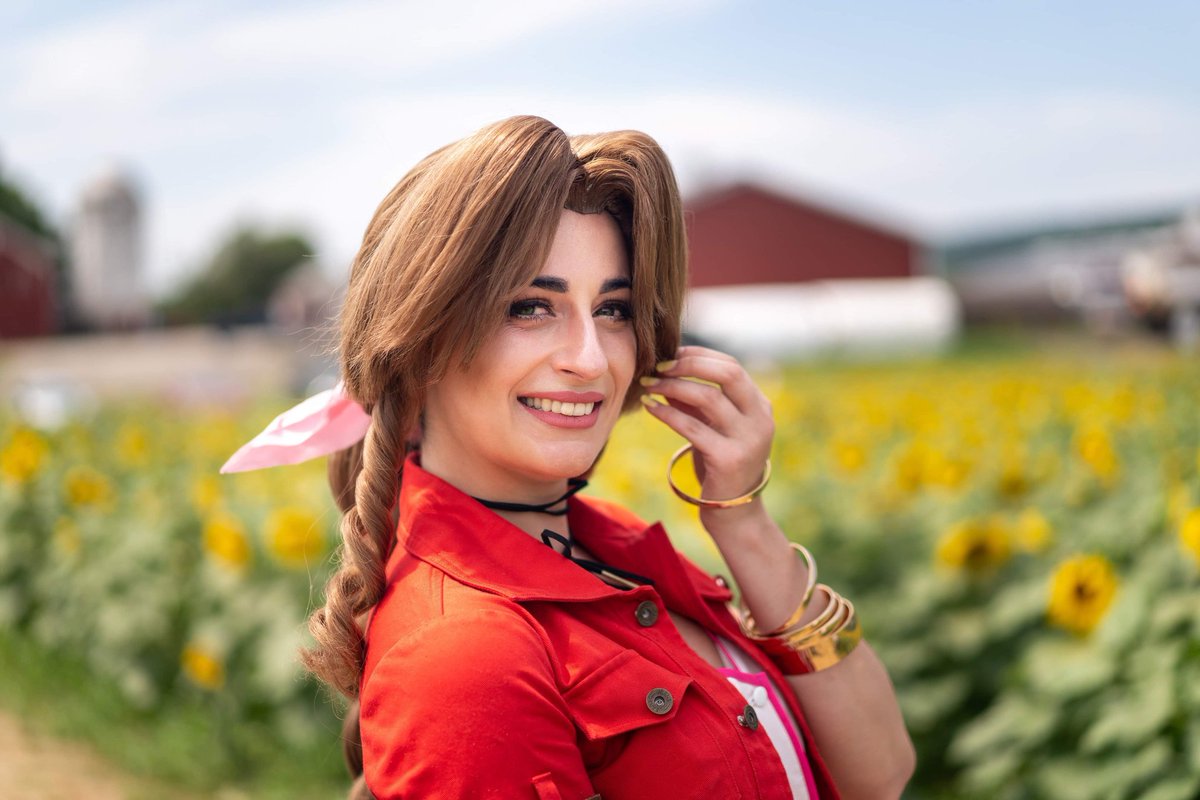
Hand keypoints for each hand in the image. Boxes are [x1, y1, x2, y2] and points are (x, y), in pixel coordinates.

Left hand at [639, 345, 774, 519]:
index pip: (732, 366)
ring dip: (672, 386)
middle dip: (689, 365)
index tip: (671, 355)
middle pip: (727, 374)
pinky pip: (691, 427)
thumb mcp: (713, 426)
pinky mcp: (728, 459)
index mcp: (760, 405)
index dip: (699, 356)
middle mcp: (760, 419)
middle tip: (659, 367)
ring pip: (708, 397)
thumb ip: (696, 400)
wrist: (733, 511)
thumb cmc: (720, 463)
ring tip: (648, 385)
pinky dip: (667, 413)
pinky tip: (650, 407)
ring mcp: (747, 439)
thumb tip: (666, 371)